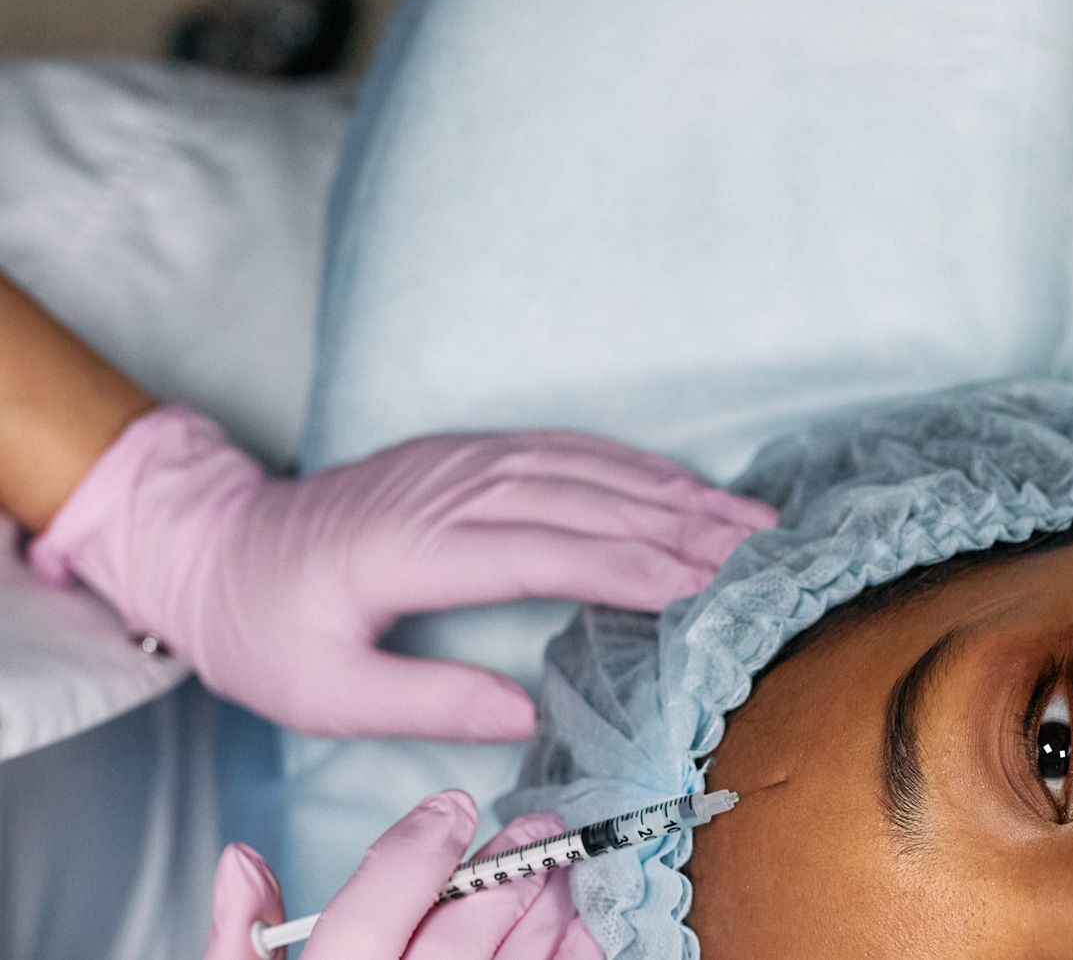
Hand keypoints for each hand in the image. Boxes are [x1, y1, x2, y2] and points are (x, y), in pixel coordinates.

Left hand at [29, 407, 775, 737]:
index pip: (547, 551)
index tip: (707, 584)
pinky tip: (683, 486)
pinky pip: (567, 449)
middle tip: (766, 551)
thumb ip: (423, 702)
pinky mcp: (469, 452)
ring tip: (750, 519)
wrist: (215, 542)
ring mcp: (462, 460)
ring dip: (675, 492)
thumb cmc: (265, 626)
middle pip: (587, 501)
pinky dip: (635, 468)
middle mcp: (448, 489)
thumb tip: (528, 714)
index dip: (633, 565)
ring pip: (589, 469)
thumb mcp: (317, 690)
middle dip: (684, 526)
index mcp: (411, 547)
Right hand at [203, 792, 601, 959]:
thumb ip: (236, 949)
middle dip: (502, 876)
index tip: (451, 811)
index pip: (363, 921)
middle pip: (454, 945)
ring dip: (547, 917)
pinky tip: (578, 938)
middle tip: (535, 835)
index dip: (413, 855)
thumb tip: (244, 862)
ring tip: (562, 876)